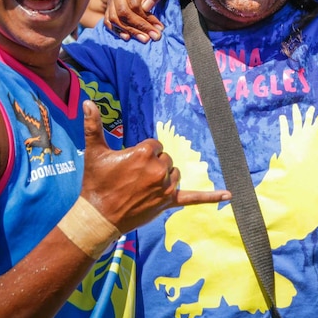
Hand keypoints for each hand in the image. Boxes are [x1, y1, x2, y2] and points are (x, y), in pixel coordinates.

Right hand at [78, 100, 229, 231]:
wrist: (97, 217)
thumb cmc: (95, 182)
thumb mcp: (94, 152)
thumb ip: (93, 125)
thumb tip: (87, 101)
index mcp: (144, 153)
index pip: (155, 145)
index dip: (142, 154)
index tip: (129, 165)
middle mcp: (159, 169)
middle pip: (165, 159)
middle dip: (152, 166)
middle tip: (133, 178)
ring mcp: (165, 187)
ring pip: (174, 174)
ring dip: (164, 177)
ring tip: (143, 186)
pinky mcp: (168, 202)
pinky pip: (194, 198)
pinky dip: (211, 197)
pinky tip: (229, 194)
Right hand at [104, 0, 167, 42]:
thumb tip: (146, 7)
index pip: (134, 4)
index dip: (146, 18)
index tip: (159, 28)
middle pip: (123, 12)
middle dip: (139, 27)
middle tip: (154, 37)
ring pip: (114, 18)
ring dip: (130, 31)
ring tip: (144, 39)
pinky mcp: (109, 6)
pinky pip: (108, 21)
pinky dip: (116, 31)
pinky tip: (128, 37)